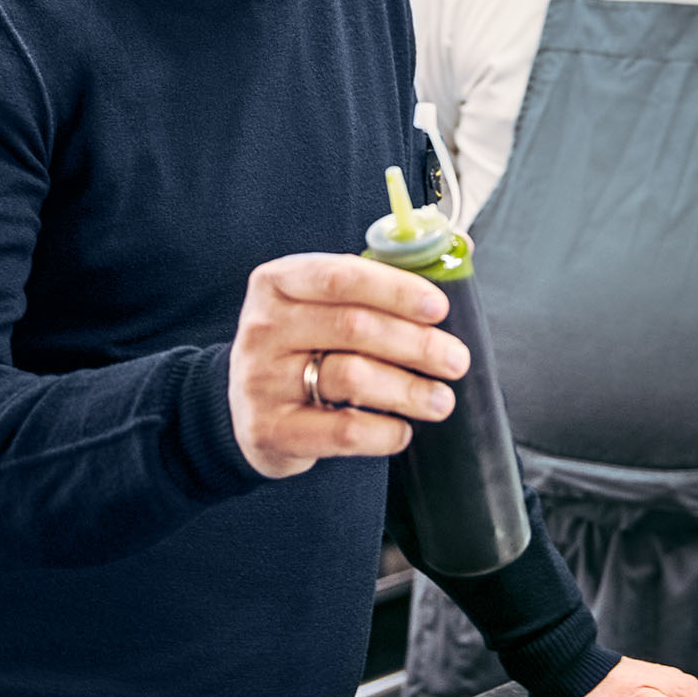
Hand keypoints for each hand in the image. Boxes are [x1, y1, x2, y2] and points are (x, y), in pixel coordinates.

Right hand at [228, 253, 468, 481]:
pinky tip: (402, 431)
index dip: (396, 290)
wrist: (241, 408)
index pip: (341, 277)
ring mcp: (261, 380)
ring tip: (441, 400)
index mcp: (277, 282)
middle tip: (456, 360)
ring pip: (351, 377)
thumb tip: (455, 264)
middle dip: (416, 344)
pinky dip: (383, 432)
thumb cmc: (299, 348)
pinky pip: (341, 430)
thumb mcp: (318, 306)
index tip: (440, 308)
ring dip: (408, 390)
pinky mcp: (268, 429)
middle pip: (354, 327)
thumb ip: (373, 286)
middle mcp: (263, 327)